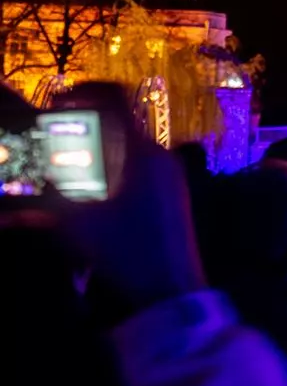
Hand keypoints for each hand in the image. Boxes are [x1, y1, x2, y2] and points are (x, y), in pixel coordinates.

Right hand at [56, 83, 204, 313]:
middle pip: (117, 124)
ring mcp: (169, 177)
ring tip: (61, 171)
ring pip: (126, 148)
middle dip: (82, 128)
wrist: (172, 294)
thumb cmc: (127, 253)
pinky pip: (137, 169)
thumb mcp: (75, 226)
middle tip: (48, 140)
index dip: (83, 91)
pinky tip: (87, 195)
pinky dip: (110, 170)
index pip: (115, 98)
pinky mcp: (170, 197)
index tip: (55, 101)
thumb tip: (9, 200)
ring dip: (95, 152)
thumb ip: (38, 203)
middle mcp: (160, 157)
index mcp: (142, 152)